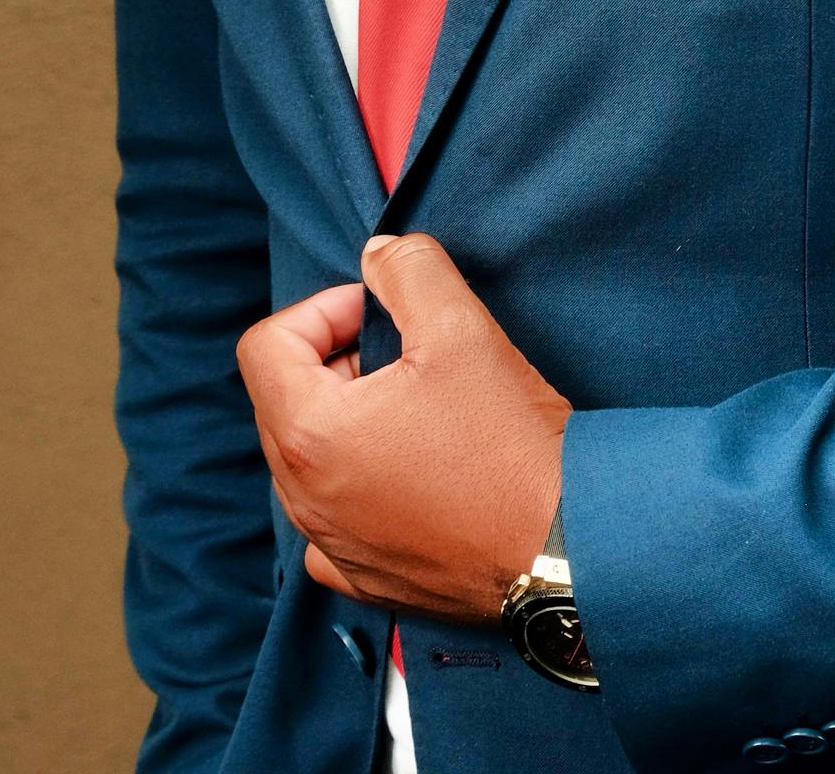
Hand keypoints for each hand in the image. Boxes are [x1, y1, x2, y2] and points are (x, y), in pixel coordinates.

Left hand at [236, 233, 569, 618]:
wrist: (567, 547)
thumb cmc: (509, 441)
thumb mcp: (461, 326)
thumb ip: (408, 269)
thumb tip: (377, 255)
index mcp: (310, 433)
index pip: (267, 345)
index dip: (324, 310)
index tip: (381, 313)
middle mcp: (304, 499)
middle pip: (283, 399)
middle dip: (338, 360)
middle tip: (409, 355)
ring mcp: (331, 547)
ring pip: (308, 458)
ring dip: (349, 419)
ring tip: (420, 411)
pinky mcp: (364, 579)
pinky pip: (333, 519)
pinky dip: (358, 485)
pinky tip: (412, 474)